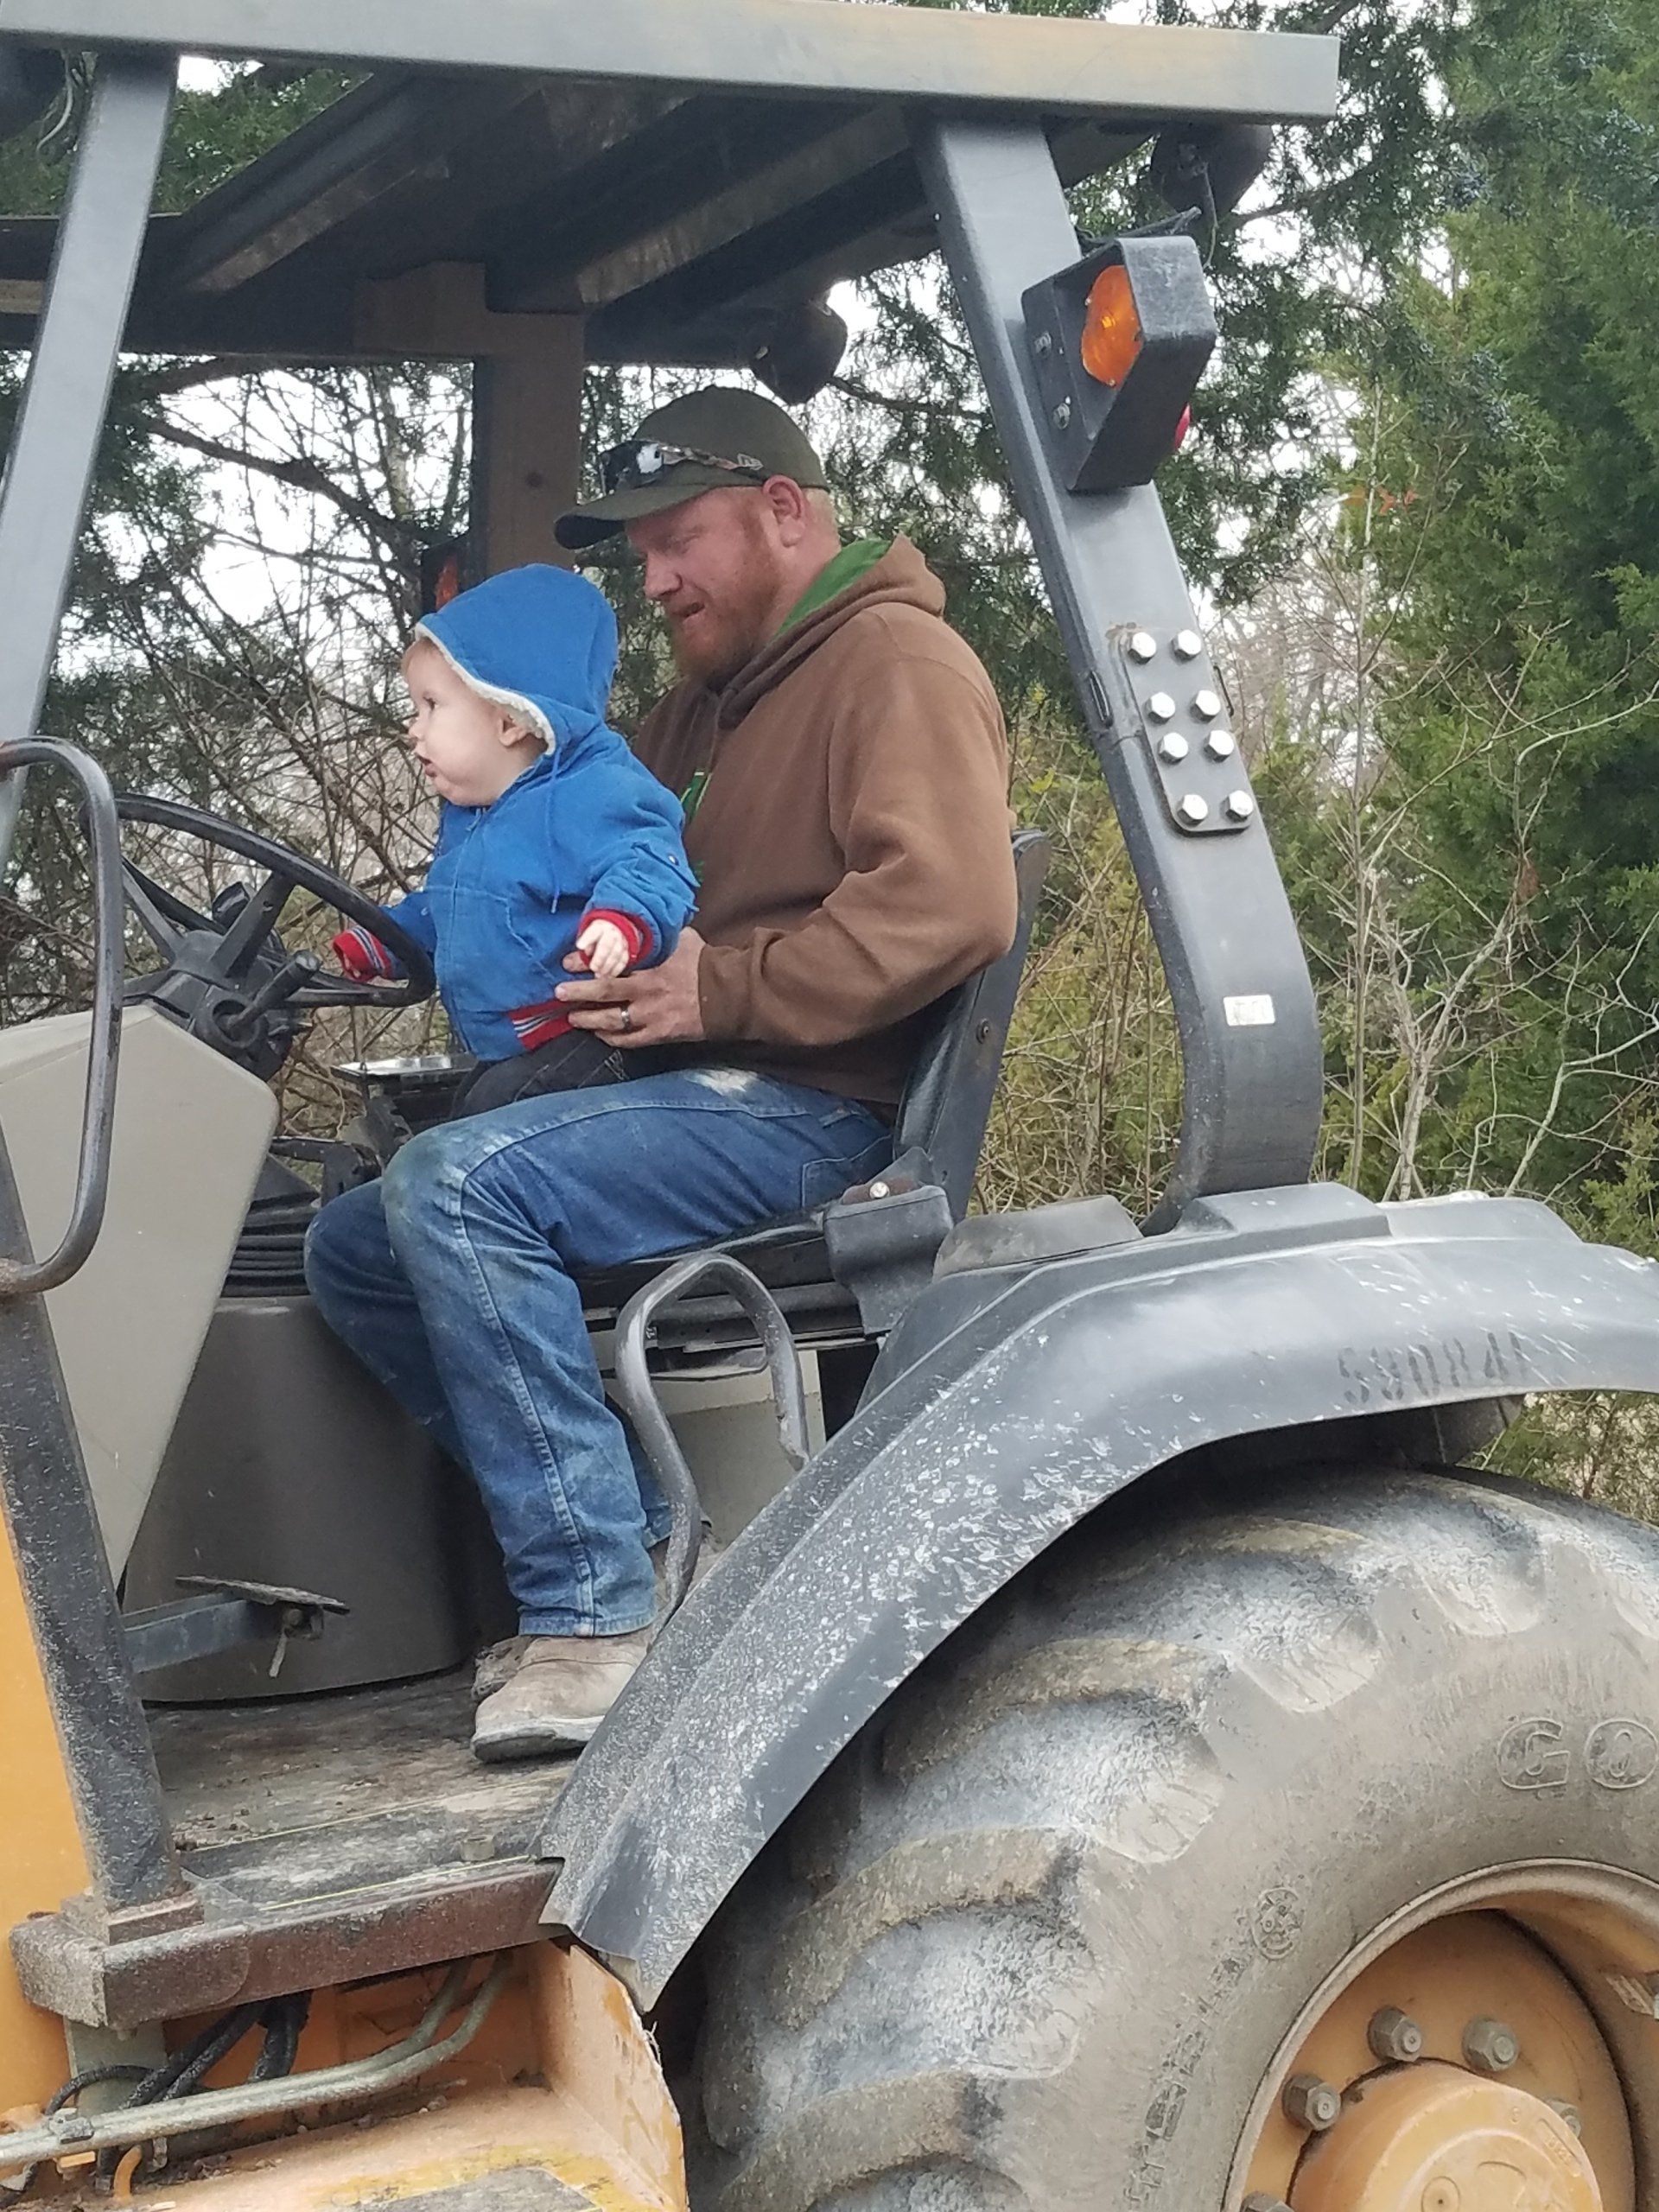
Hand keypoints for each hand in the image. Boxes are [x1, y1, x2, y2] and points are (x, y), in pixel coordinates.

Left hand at [558, 926, 706, 1047]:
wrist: (728, 995)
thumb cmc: (704, 962)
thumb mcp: (681, 938)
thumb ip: (658, 933)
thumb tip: (641, 918)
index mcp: (650, 965)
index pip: (610, 963)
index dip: (586, 963)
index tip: (568, 961)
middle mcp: (646, 991)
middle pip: (604, 992)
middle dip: (578, 992)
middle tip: (558, 992)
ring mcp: (651, 1016)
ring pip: (611, 1021)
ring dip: (588, 1019)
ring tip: (572, 1018)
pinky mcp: (658, 1034)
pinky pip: (628, 1040)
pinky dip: (610, 1038)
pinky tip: (600, 1034)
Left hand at [574, 916, 629, 979]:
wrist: (618, 931)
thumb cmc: (597, 938)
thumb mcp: (586, 942)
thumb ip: (578, 955)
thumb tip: (567, 964)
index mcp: (599, 927)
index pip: (593, 931)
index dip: (587, 938)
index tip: (580, 946)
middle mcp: (612, 933)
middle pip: (606, 944)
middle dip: (600, 957)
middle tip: (593, 967)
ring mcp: (622, 942)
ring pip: (616, 953)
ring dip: (608, 966)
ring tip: (599, 975)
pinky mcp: (628, 951)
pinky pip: (624, 960)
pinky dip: (617, 969)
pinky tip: (609, 977)